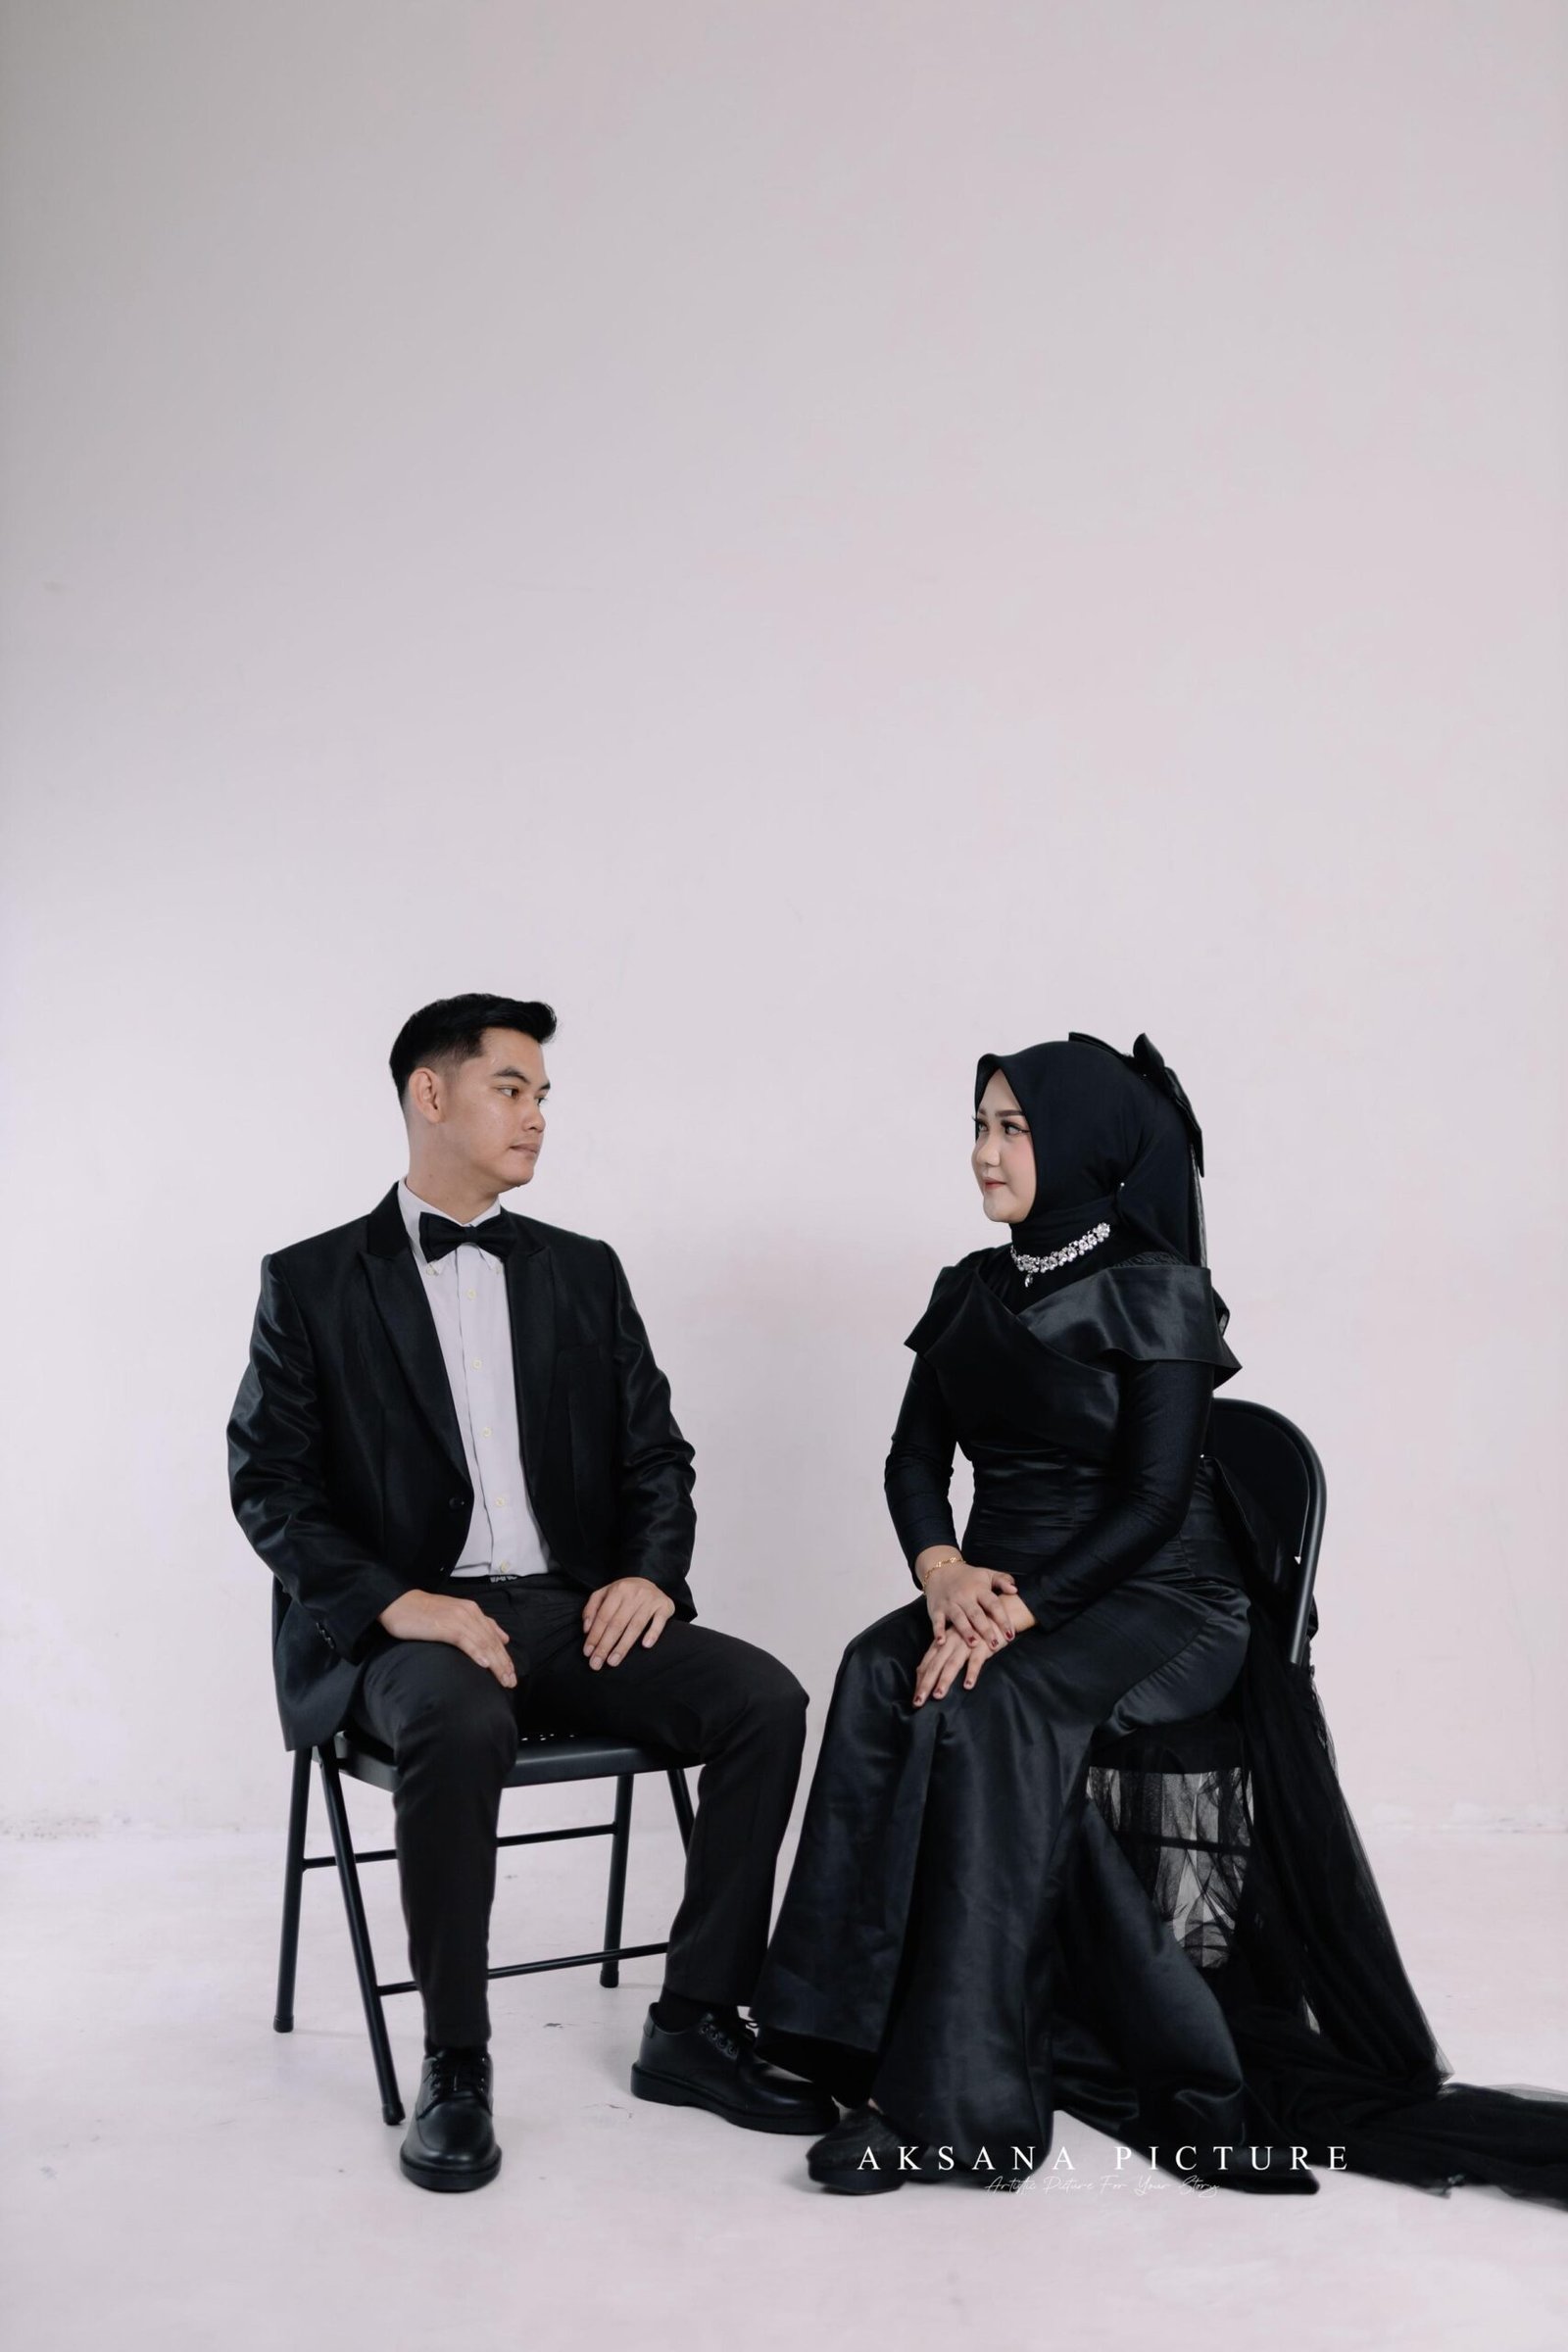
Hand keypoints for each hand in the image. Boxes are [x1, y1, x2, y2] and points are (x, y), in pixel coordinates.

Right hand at [377, 1589, 516, 1687]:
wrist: (399, 1603)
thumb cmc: (423, 1613)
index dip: (505, 1657)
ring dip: (496, 1664)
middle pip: (492, 1642)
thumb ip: (475, 1625)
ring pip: (483, 1643)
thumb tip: (499, 1638)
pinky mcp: (446, 1626)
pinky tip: (485, 1665)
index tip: (512, 1674)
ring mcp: (459, 1619)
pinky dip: (476, 1653)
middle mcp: (470, 1613)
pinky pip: (465, 1641)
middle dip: (504, 1664)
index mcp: (473, 1611)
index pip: (494, 1637)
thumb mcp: (454, 1616)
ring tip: (504, 1680)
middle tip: (511, 1683)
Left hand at [582, 1575, 675, 1668]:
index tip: (588, 1653)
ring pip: (635, 1626)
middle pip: (617, 1624)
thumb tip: (587, 1629)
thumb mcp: (604, 1593)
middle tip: (597, 1664)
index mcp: (617, 1590)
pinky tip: (645, 1645)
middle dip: (605, 1645)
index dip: (594, 1636)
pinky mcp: (665, 1606)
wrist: (651, 1580)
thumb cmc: (624, 1593)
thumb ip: (591, 1609)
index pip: (603, 1617)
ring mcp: (650, 1600)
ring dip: (623, 1646)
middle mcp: (634, 1594)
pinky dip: (653, 1633)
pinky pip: (659, 1621)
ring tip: (613, 1661)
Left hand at [912, 1589, 1035, 1707]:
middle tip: (918, 1702)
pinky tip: (968, 1685)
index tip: (915, 1697)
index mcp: (944, 1643)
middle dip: (926, 1685)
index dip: (920, 1680)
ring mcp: (966, 1644)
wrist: (996, 1612)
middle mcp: (951, 1643)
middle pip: (935, 1666)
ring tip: (938, 1695)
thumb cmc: (975, 1630)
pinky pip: (976, 1661)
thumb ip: (944, 1654)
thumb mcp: (957, 1640)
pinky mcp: (983, 1646)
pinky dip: (972, 1672)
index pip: (927, 1663)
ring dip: (945, 1680)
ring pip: (952, 1664)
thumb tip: (928, 1673)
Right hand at [915, 1551, 1018, 1650]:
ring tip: (974, 1644)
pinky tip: (941, 1642)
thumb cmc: (968, 1577)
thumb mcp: (986, 1574)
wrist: (940, 1569)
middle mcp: (964, 1596)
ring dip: (966, 1631)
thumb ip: (1003, 1580)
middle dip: (986, 1629)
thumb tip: (1015, 1590)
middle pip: (976, 1614)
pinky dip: (938, 1631)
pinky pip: (937, 1621)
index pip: (993, 1604)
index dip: (1002, 1619)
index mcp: (979, 1589)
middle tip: (995, 1644)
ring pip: (958, 1618)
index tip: (1011, 1634)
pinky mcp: (936, 1609)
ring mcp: (949, 1603)